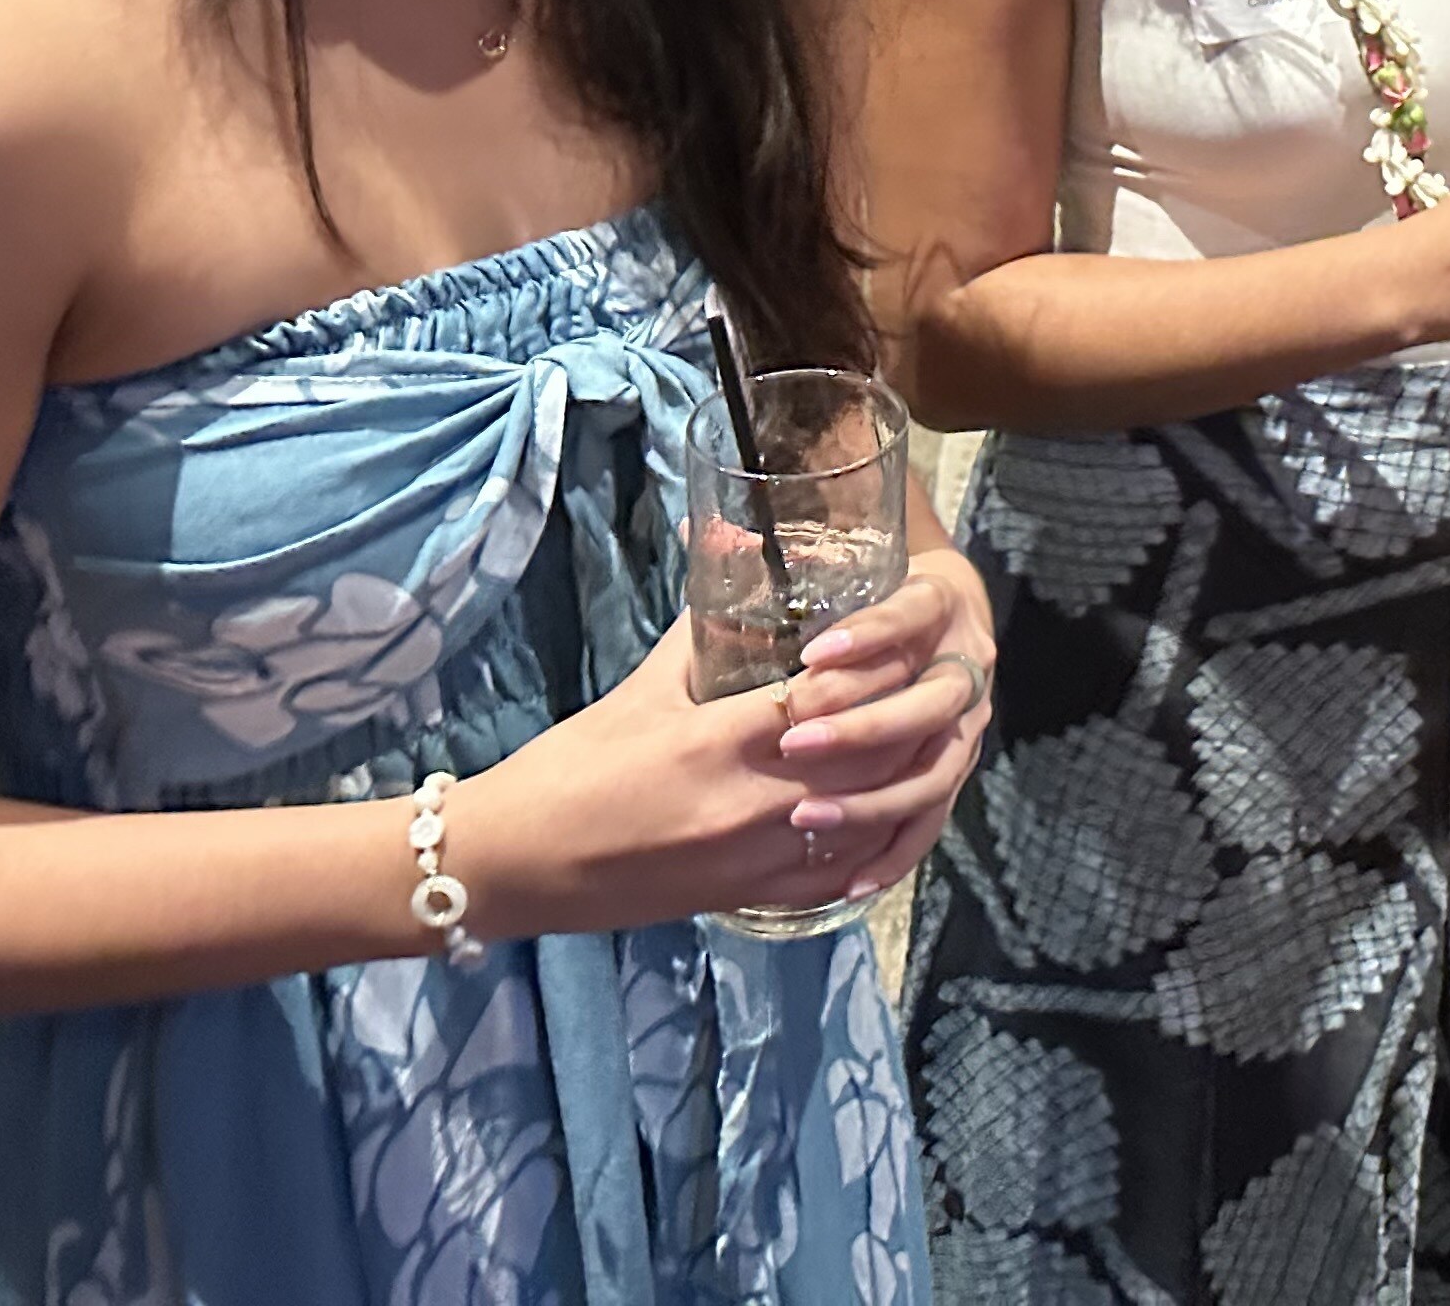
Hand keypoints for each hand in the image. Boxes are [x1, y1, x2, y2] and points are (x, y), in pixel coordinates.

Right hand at [440, 565, 987, 939]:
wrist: (515, 862)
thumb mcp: (643, 685)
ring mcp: (753, 860)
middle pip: (867, 757)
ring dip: (902, 778)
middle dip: (907, 716)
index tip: (910, 634)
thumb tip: (740, 551)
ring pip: (863, 817)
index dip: (880, 666)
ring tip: (929, 737)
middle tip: (933, 678)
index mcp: (721, 740)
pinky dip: (872, 843)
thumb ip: (706, 627)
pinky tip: (891, 812)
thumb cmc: (572, 765)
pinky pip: (835, 875)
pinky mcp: (745, 897)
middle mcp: (750, 804)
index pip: (833, 697)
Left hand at [771, 552, 994, 895]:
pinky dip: (892, 852)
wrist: (947, 613)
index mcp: (939, 605)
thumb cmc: (876, 590)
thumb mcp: (843, 563)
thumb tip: (693, 521)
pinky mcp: (951, 771)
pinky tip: (850, 885)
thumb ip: (779, 560)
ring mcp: (966, 726)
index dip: (868, 637)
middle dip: (860, 729)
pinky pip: (928, 822)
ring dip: (871, 802)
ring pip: (932, 773)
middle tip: (791, 744)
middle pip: (928, 705)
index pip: (912, 616)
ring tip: (804, 818)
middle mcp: (965, 667)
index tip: (810, 656)